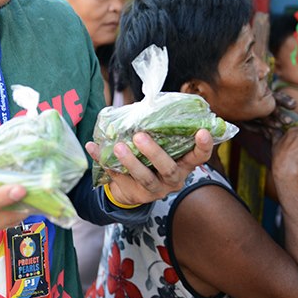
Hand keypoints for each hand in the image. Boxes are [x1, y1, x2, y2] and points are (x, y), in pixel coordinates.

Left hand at [84, 129, 213, 206]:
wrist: (133, 187)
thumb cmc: (151, 158)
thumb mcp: (161, 145)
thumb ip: (157, 130)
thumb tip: (143, 103)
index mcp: (183, 164)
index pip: (199, 156)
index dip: (203, 146)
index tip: (202, 131)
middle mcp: (173, 178)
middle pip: (168, 169)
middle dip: (155, 153)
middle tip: (140, 137)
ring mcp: (155, 189)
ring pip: (145, 178)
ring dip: (131, 162)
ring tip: (119, 148)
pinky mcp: (135, 194)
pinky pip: (118, 178)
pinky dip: (104, 162)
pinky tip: (94, 148)